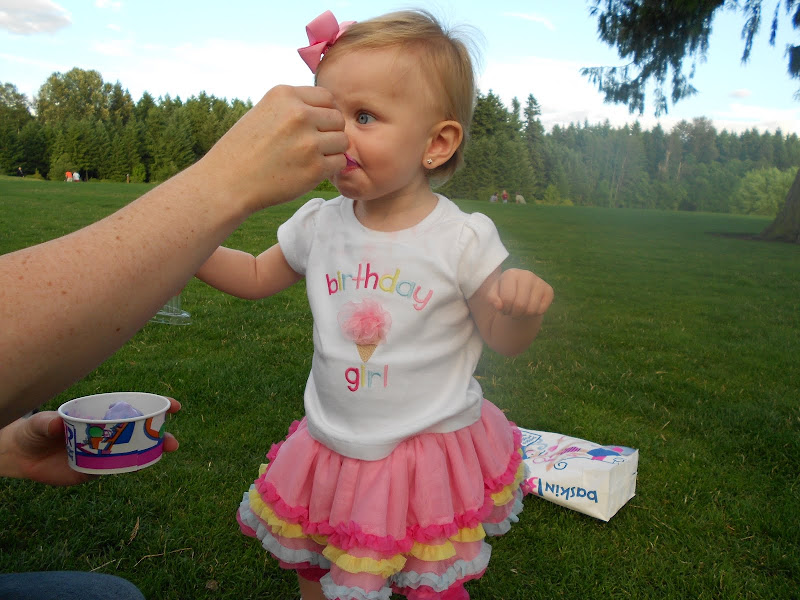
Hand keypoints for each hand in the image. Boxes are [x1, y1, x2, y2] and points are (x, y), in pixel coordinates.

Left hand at [0, 399, 180, 485]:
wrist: (23, 456)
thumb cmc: (34, 432)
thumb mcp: (39, 424)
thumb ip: (47, 423)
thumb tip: (56, 425)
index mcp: (101, 414)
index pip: (132, 407)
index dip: (155, 405)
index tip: (173, 405)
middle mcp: (107, 431)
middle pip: (140, 431)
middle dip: (160, 434)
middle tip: (172, 442)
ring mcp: (103, 451)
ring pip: (133, 450)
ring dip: (151, 452)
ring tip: (165, 452)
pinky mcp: (95, 469)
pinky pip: (117, 468)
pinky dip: (131, 467)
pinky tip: (142, 466)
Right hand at [201, 85, 347, 212]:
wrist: (228, 182)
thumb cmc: (243, 150)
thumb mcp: (263, 113)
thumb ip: (293, 108)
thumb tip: (328, 110)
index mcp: (285, 95)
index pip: (326, 97)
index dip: (324, 113)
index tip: (313, 127)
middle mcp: (299, 114)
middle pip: (338, 118)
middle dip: (329, 132)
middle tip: (312, 146)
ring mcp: (309, 141)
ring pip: (342, 141)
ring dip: (332, 151)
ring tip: (310, 158)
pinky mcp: (315, 168)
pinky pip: (339, 162)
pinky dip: (329, 168)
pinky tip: (311, 171)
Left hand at [488, 268, 553, 318]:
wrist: (520, 291)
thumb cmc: (504, 292)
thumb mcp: (494, 294)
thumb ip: (491, 299)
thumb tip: (499, 305)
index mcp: (511, 273)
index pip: (507, 299)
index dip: (504, 309)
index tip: (503, 308)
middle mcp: (527, 274)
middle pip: (520, 305)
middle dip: (513, 314)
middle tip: (511, 312)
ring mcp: (539, 281)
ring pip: (531, 310)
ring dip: (523, 315)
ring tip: (519, 311)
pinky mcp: (549, 290)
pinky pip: (541, 310)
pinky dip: (534, 314)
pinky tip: (529, 308)